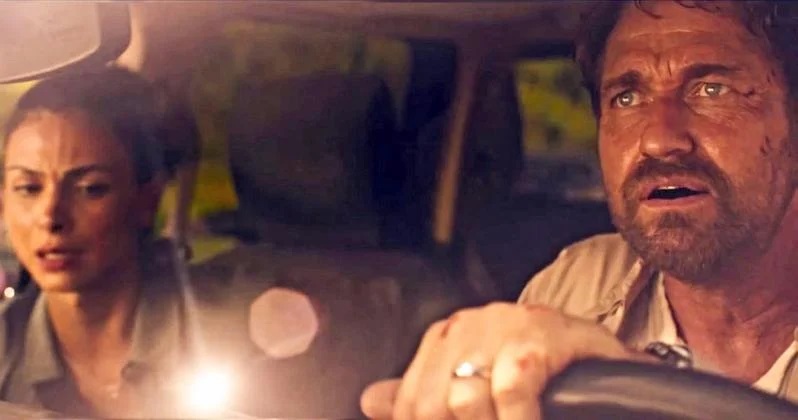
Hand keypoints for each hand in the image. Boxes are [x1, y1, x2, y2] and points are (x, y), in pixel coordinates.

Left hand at [361, 303, 641, 419]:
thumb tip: (371, 401)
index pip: (411, 403)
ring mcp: (498, 326)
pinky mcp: (535, 333)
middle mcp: (463, 327)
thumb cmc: (536, 368)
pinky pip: (510, 390)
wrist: (595, 352)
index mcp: (443, 338)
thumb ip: (425, 393)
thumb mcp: (479, 381)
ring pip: (462, 401)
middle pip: (431, 406)